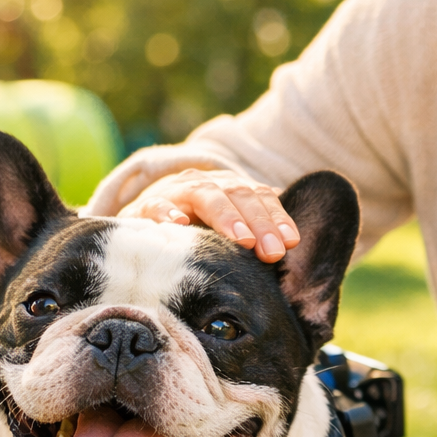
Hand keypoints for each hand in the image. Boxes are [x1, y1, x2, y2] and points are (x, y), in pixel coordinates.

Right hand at [118, 169, 300, 261]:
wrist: (142, 226)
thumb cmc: (194, 234)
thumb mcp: (227, 232)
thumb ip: (257, 235)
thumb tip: (295, 250)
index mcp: (231, 189)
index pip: (261, 197)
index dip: (277, 217)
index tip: (290, 243)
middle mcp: (207, 185)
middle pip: (238, 195)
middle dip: (259, 222)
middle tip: (272, 251)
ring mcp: (175, 193)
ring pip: (205, 195)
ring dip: (225, 215)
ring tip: (241, 238)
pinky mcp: (143, 208)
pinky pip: (155, 205)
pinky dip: (166, 212)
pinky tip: (179, 225)